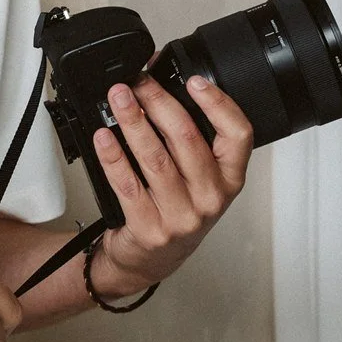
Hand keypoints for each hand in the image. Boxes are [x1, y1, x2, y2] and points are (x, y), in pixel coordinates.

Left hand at [91, 73, 253, 295]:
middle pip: (187, 138)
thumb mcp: (197, 179)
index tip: (194, 80)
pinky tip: (103, 135)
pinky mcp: (150, 227)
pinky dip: (113, 155)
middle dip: (158, 101)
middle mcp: (210, 198)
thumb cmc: (176, 211)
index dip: (218, 103)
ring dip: (133, 121)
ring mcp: (181, 216)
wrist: (152, 260)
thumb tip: (160, 88)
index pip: (238, 135)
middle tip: (138, 82)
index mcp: (229, 179)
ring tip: (118, 98)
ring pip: (155, 157)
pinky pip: (127, 183)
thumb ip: (189, 140)